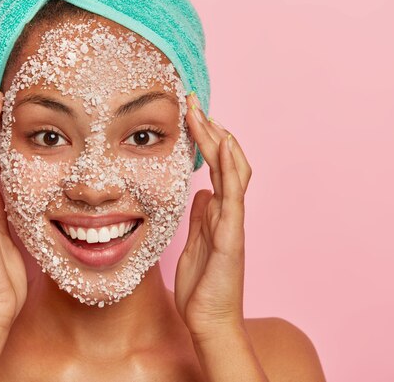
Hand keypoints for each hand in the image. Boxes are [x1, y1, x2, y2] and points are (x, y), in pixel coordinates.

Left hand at [174, 92, 252, 339]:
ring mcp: (233, 223)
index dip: (206, 140)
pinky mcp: (232, 237)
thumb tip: (201, 193)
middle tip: (193, 103)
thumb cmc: (202, 285)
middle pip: (226, 162)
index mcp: (218, 213)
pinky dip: (231, 168)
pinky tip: (225, 145)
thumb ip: (201, 217)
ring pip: (234, 172)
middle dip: (211, 130)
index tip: (189, 115)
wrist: (209, 320)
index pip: (217, 167)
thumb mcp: (196, 242)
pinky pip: (234, 196)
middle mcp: (228, 213)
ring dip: (220, 140)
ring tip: (205, 114)